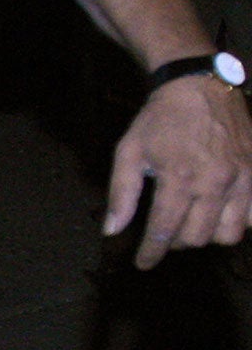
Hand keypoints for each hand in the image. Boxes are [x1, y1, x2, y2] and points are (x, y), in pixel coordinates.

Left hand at [105, 74, 251, 267]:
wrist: (199, 86)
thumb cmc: (159, 120)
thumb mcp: (129, 151)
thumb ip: (121, 194)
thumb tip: (112, 232)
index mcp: (178, 178)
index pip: (164, 230)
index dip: (151, 253)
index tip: (143, 264)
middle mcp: (214, 182)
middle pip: (197, 238)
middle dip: (176, 242)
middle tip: (166, 231)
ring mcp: (242, 178)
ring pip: (230, 233)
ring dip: (208, 235)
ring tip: (194, 221)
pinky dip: (239, 222)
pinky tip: (222, 213)